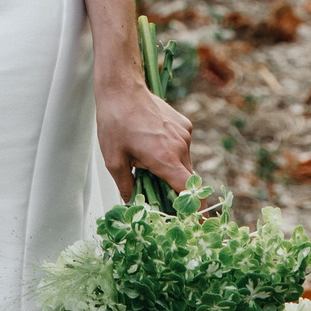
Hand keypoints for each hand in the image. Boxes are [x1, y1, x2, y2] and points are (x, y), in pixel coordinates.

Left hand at [97, 76, 192, 199]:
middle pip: (186, 179)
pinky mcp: (184, 124)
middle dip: (175, 190)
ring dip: (171, 169)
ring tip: (147, 160)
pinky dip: (172, 153)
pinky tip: (152, 144)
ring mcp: (184, 134)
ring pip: (184, 163)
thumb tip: (132, 203)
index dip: (194, 210)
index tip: (197, 223)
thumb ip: (126, 185)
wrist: (122, 86)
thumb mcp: (113, 159)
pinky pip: (182, 147)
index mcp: (164, 158)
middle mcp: (180, 146)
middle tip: (157, 194)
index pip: (189, 191)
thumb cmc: (115, 121)